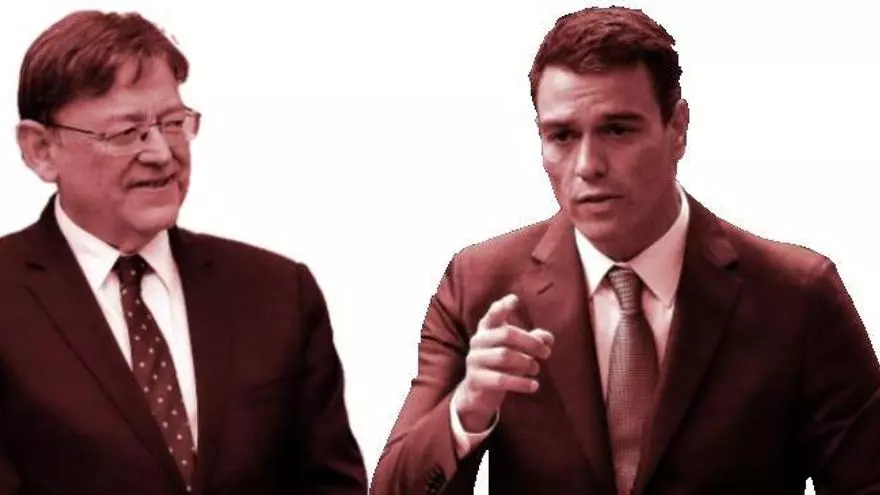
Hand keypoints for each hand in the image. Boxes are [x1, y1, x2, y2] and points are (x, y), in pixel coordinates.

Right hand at [453, 294, 553, 431]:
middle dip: (530, 342)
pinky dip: (520, 383)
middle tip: (546, 352)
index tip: (514, 299)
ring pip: (504, 356)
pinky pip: (500, 379)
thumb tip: (548, 337)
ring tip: (537, 369)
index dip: (502, 307)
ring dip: (526, 362)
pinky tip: (534, 386)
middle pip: (506, 334)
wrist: (477, 394)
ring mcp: (474, 360)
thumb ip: (532, 342)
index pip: (493, 315)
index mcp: (486, 331)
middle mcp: (478, 342)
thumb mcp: (516, 352)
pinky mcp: (475, 380)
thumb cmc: (500, 366)